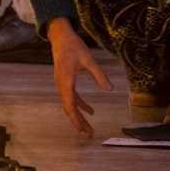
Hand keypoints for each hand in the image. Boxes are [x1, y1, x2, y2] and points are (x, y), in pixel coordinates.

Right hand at [47, 18, 112, 133]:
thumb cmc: (74, 46)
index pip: (70, 104)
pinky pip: (71, 97)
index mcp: (66, 81)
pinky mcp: (64, 81)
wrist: (60, 36)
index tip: (82, 129)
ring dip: (78, 116)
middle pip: (69, 108)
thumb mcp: (89, 59)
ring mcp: (62, 83)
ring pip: (69, 104)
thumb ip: (99, 75)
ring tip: (88, 128)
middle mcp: (61, 84)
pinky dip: (80, 105)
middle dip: (78, 122)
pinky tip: (91, 111)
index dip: (76, 118)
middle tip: (88, 134)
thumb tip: (109, 89)